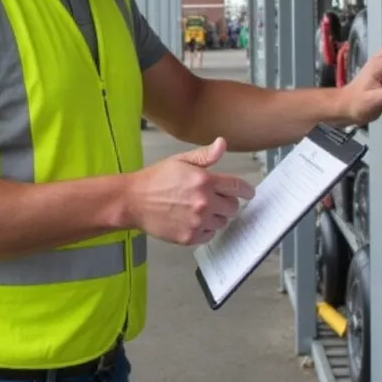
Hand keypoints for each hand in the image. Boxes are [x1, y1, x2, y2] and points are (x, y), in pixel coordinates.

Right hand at [125, 137, 254, 245]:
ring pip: (222, 222)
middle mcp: (204, 202)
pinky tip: (192, 220)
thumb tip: (222, 144)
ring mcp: (197, 222)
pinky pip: (209, 235)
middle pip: (233, 207)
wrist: (133, 201)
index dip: (246, 190)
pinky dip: (204, 229)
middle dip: (227, 202)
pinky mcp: (189, 237)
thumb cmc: (156, 179)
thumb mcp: (180, 160)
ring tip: (199, 209)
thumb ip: (205, 156)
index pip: (237, 187)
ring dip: (215, 217)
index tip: (248, 193)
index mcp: (205, 180)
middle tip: (214, 199)